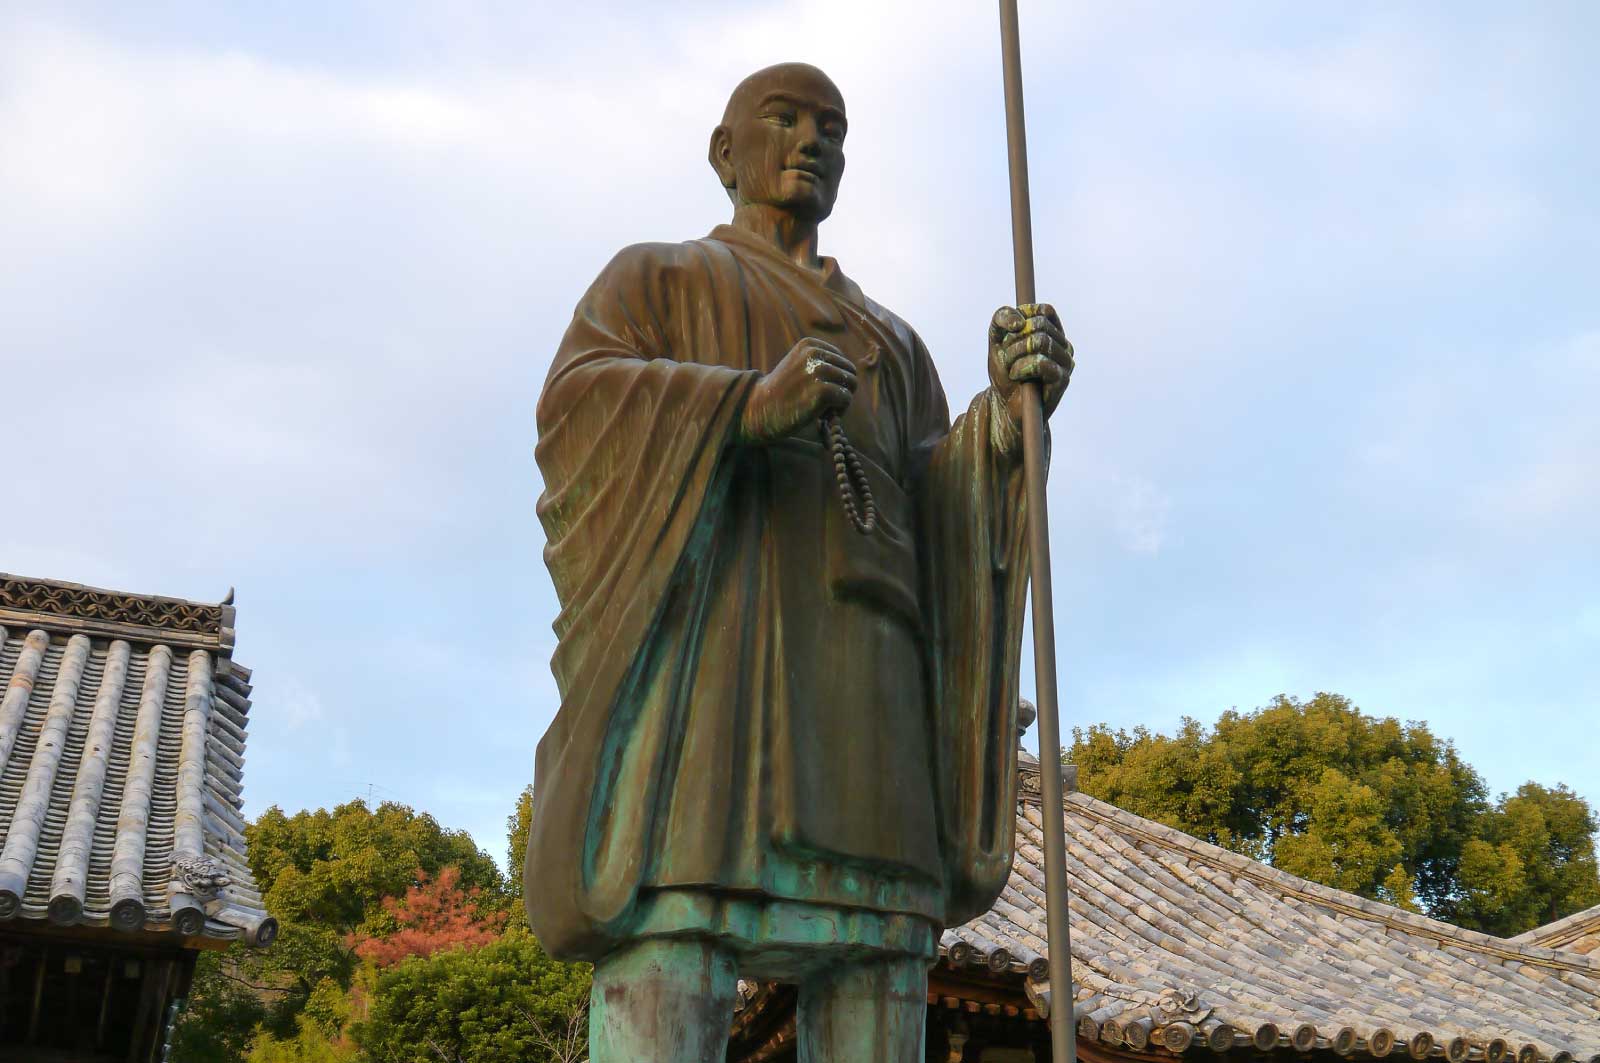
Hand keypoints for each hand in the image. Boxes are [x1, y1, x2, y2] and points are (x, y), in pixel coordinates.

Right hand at [739, 338, 856, 444]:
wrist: (759, 409)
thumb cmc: (782, 393)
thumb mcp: (799, 366)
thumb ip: (822, 363)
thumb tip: (853, 376)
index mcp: (810, 344)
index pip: (842, 361)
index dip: (835, 380)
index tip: (818, 391)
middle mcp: (815, 353)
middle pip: (850, 371)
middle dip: (841, 389)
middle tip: (823, 404)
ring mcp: (819, 371)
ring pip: (851, 385)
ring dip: (841, 401)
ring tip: (822, 409)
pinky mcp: (823, 390)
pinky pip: (846, 399)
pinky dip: (839, 410)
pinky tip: (822, 415)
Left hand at [988, 303, 1073, 425]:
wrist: (1005, 406)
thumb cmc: (1005, 372)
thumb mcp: (996, 340)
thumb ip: (1001, 319)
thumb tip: (1019, 321)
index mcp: (1053, 333)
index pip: (1045, 311)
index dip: (1023, 317)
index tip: (1009, 334)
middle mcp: (1064, 345)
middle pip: (1039, 325)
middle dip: (1013, 339)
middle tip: (1006, 356)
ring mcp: (1066, 363)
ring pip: (1040, 341)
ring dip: (1015, 354)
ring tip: (1010, 368)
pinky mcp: (1062, 380)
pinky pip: (1041, 362)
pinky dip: (1021, 368)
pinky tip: (1016, 376)